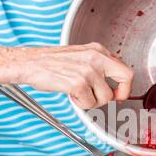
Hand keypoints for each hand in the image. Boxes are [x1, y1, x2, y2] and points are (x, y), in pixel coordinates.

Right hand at [0, 43, 133, 109]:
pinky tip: (72, 95)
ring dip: (93, 101)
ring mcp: (88, 71)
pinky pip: (90, 103)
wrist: (30, 63)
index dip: (125, 86)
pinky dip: (81, 104)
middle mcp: (96, 58)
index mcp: (98, 51)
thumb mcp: (81, 55)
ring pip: (105, 97)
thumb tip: (114, 79)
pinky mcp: (78, 83)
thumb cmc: (52, 61)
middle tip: (110, 99)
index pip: (125, 69)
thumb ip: (99, 64)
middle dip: (119, 94)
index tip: (119, 93)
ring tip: (79, 93)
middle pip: (126, 78)